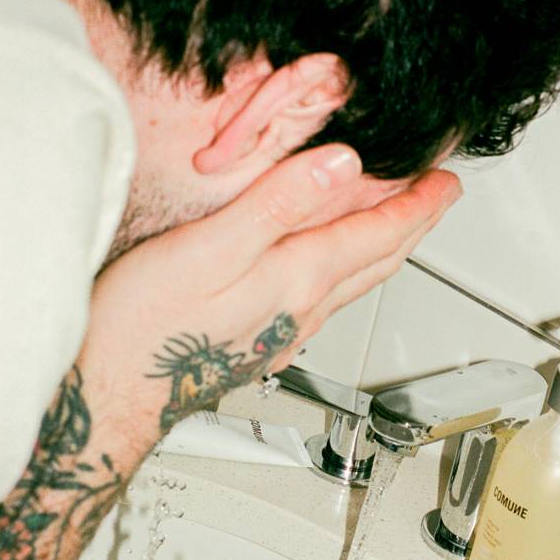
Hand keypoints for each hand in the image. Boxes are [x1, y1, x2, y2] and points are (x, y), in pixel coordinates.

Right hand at [82, 144, 460, 462]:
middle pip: (375, 262)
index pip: (376, 236)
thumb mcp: (209, 248)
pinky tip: (333, 266)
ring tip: (399, 225)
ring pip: (353, 283)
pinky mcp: (260, 341)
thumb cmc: (147, 324)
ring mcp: (283, 330)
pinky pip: (325, 298)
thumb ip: (277, 205)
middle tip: (439, 198)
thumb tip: (341, 165)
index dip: (416, 205)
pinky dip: (347, 270)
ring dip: (383, 250)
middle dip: (413, 226)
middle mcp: (300, 309)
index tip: (445, 181)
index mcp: (296, 279)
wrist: (114, 393)